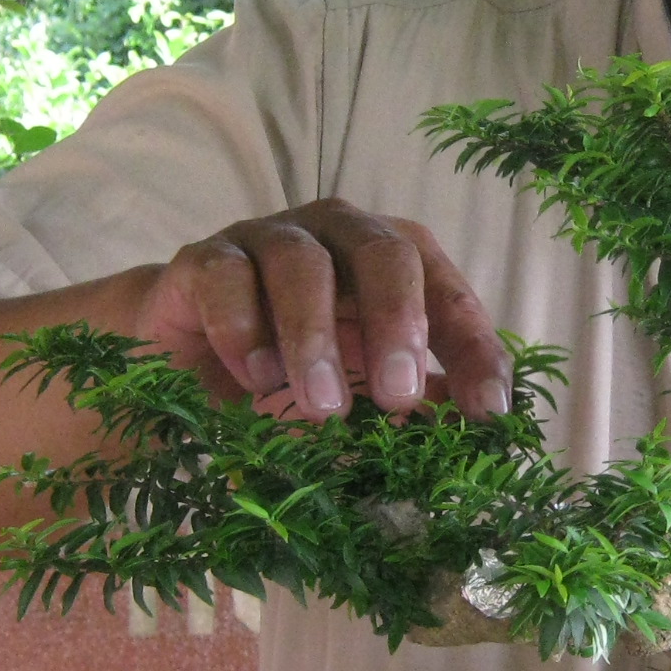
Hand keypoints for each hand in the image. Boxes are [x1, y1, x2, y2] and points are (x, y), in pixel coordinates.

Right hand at [136, 199, 513, 420]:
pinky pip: (227, 277)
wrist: (183, 360)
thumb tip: (472, 435)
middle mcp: (337, 234)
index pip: (449, 293)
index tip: (487, 413)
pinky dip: (243, 328)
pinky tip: (255, 377)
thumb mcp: (359, 390)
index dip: (473, 350)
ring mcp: (268, 239)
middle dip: (398, 324)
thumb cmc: (289, 369)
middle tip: (398, 397)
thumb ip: (411, 404)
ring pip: (302, 266)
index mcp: (391, 261)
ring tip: (324, 407)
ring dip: (317, 338)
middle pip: (384, 253)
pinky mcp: (204, 260)